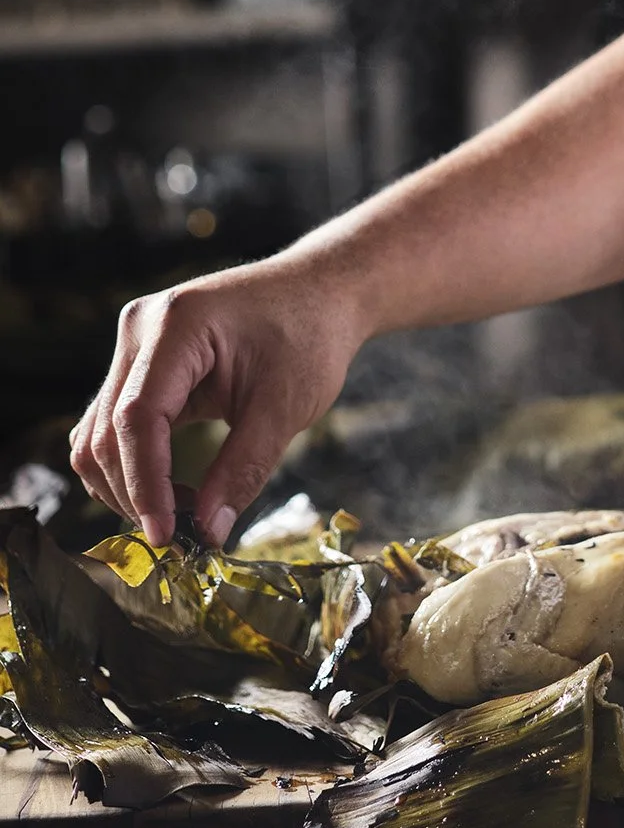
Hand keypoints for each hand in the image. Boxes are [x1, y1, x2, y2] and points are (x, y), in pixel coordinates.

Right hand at [69, 252, 364, 549]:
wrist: (320, 291)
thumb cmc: (311, 335)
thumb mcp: (286, 405)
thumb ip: (244, 469)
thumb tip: (208, 533)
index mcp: (176, 325)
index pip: (137, 417)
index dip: (146, 484)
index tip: (167, 535)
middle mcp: (140, 328)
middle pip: (108, 430)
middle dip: (136, 493)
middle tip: (184, 537)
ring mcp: (135, 342)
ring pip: (100, 433)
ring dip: (128, 484)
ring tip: (185, 515)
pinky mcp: (140, 361)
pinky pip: (115, 423)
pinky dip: (133, 464)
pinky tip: (172, 491)